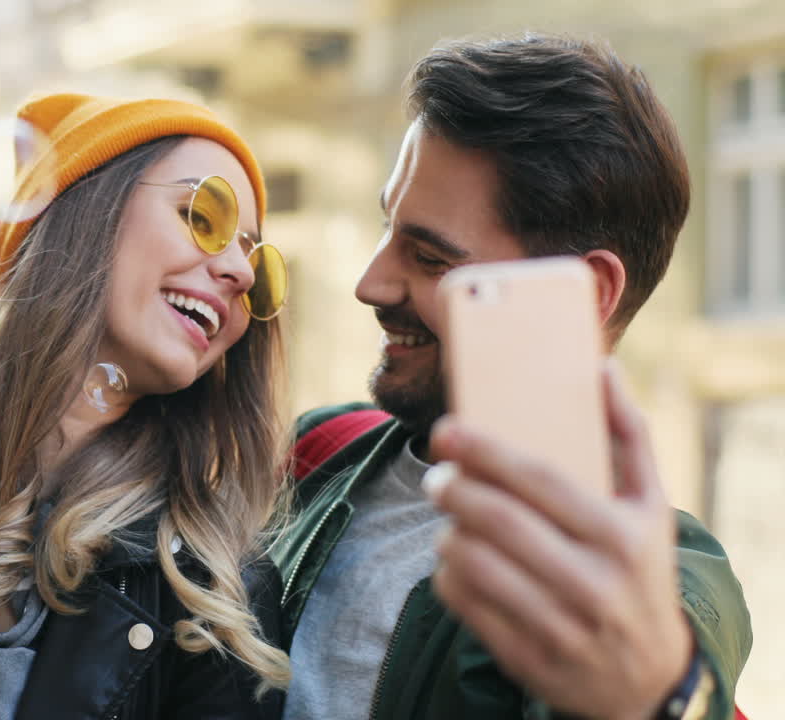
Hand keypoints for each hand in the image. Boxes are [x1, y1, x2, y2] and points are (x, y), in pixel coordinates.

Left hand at [425, 360, 691, 719]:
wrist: (648, 677)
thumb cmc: (640, 571)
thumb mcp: (650, 506)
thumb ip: (628, 435)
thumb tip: (601, 366)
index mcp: (623, 537)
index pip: (541, 482)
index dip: (486, 451)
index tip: (446, 429)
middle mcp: (595, 583)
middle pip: (499, 522)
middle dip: (454, 490)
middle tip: (435, 475)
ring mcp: (561, 627)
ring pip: (474, 564)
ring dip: (447, 533)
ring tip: (450, 518)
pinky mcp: (528, 658)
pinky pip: (465, 604)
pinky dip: (447, 575)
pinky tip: (456, 560)